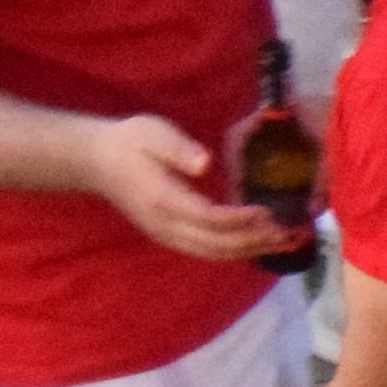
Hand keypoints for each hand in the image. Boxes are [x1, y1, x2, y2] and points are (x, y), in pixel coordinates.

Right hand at [85, 112, 298, 265]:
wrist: (98, 160)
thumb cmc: (131, 142)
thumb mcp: (153, 133)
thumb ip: (178, 149)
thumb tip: (205, 163)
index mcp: (163, 199)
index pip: (208, 218)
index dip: (239, 219)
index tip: (267, 211)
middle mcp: (165, 225)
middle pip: (214, 244)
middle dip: (252, 241)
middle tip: (287, 234)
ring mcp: (165, 235)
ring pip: (211, 253)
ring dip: (247, 251)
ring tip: (280, 244)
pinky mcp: (168, 236)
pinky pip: (204, 251)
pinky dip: (232, 251)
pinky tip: (255, 245)